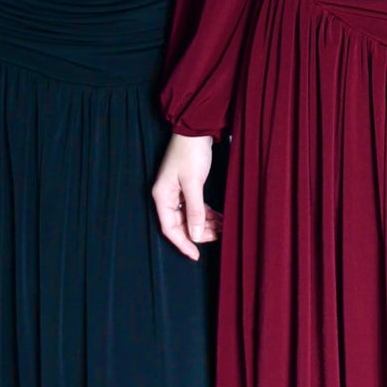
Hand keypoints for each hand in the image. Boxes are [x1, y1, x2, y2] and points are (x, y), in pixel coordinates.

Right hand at [152, 134, 220, 260]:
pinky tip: (220, 218)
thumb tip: (196, 234)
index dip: (183, 244)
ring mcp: (177, 192)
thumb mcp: (193, 183)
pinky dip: (207, 214)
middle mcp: (167, 196)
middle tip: (218, 236)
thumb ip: (195, 210)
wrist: (196, 130)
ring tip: (224, 226)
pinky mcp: (187, 188)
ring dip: (206, 224)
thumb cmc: (190, 153)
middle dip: (199, 233)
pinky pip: (196, 208)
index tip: (196, 256)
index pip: (169, 228)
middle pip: (181, 224)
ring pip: (190, 217)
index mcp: (162, 196)